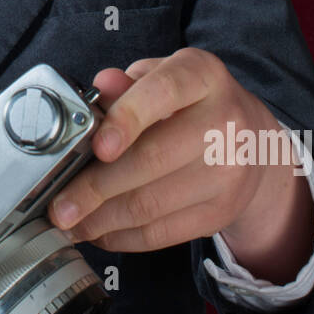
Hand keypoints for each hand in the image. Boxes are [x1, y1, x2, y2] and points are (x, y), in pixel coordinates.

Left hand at [49, 48, 313, 282]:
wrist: (254, 142)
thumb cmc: (191, 104)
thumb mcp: (164, 79)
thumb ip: (128, 84)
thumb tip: (101, 86)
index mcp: (203, 76)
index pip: (163, 92)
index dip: (126, 119)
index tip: (97, 147)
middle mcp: (224, 121)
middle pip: (151, 159)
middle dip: (94, 188)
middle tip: (58, 206)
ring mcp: (228, 172)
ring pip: (151, 204)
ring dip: (101, 219)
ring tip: (70, 222)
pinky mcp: (222, 211)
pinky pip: (161, 233)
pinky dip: (122, 237)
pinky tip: (98, 232)